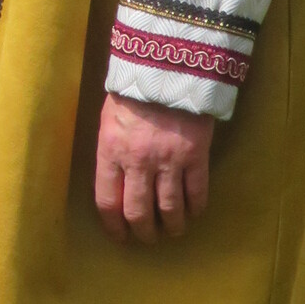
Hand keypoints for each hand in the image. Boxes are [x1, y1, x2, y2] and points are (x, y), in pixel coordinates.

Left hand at [94, 94, 214, 243]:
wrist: (169, 66)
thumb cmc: (133, 91)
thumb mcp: (108, 119)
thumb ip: (109, 150)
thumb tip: (112, 179)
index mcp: (110, 152)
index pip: (107, 201)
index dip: (113, 225)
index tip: (119, 236)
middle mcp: (138, 162)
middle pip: (138, 212)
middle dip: (143, 232)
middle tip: (147, 238)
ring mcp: (169, 160)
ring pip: (169, 209)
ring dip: (171, 226)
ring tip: (172, 230)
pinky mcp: (196, 155)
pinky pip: (197, 192)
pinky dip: (196, 208)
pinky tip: (194, 212)